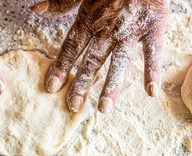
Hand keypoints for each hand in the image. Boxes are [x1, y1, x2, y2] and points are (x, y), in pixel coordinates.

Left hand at [32, 0, 168, 112]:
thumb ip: (61, 1)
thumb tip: (37, 9)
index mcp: (90, 18)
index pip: (71, 47)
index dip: (60, 67)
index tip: (51, 87)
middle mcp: (108, 28)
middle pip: (92, 61)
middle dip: (81, 84)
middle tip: (73, 106)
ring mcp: (130, 30)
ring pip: (118, 61)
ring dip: (111, 86)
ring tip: (103, 108)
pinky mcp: (153, 27)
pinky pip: (153, 52)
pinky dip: (153, 71)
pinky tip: (151, 92)